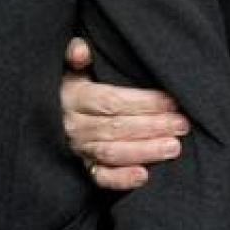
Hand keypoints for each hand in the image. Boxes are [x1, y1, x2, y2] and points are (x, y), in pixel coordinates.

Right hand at [61, 37, 190, 190]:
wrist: (48, 112)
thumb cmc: (71, 84)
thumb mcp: (69, 66)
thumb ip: (75, 52)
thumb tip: (81, 50)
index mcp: (74, 96)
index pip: (112, 101)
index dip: (142, 102)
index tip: (170, 101)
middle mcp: (75, 124)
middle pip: (117, 127)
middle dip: (152, 126)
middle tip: (181, 125)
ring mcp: (79, 148)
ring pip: (113, 152)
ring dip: (145, 151)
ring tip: (173, 147)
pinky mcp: (83, 166)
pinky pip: (101, 177)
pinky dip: (121, 179)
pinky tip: (144, 176)